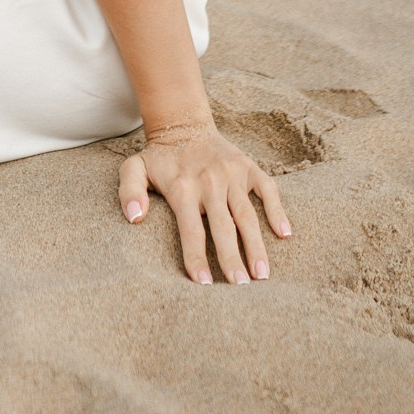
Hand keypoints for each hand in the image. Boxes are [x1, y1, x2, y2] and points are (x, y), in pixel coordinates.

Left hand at [120, 126, 292, 284]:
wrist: (184, 126)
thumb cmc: (160, 159)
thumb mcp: (134, 168)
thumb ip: (129, 191)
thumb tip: (134, 219)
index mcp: (183, 188)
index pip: (191, 230)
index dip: (196, 257)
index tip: (204, 284)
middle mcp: (210, 181)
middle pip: (224, 227)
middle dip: (232, 259)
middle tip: (241, 287)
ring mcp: (232, 174)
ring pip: (247, 214)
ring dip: (256, 245)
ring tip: (263, 275)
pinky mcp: (249, 167)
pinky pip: (268, 190)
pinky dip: (277, 211)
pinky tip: (284, 234)